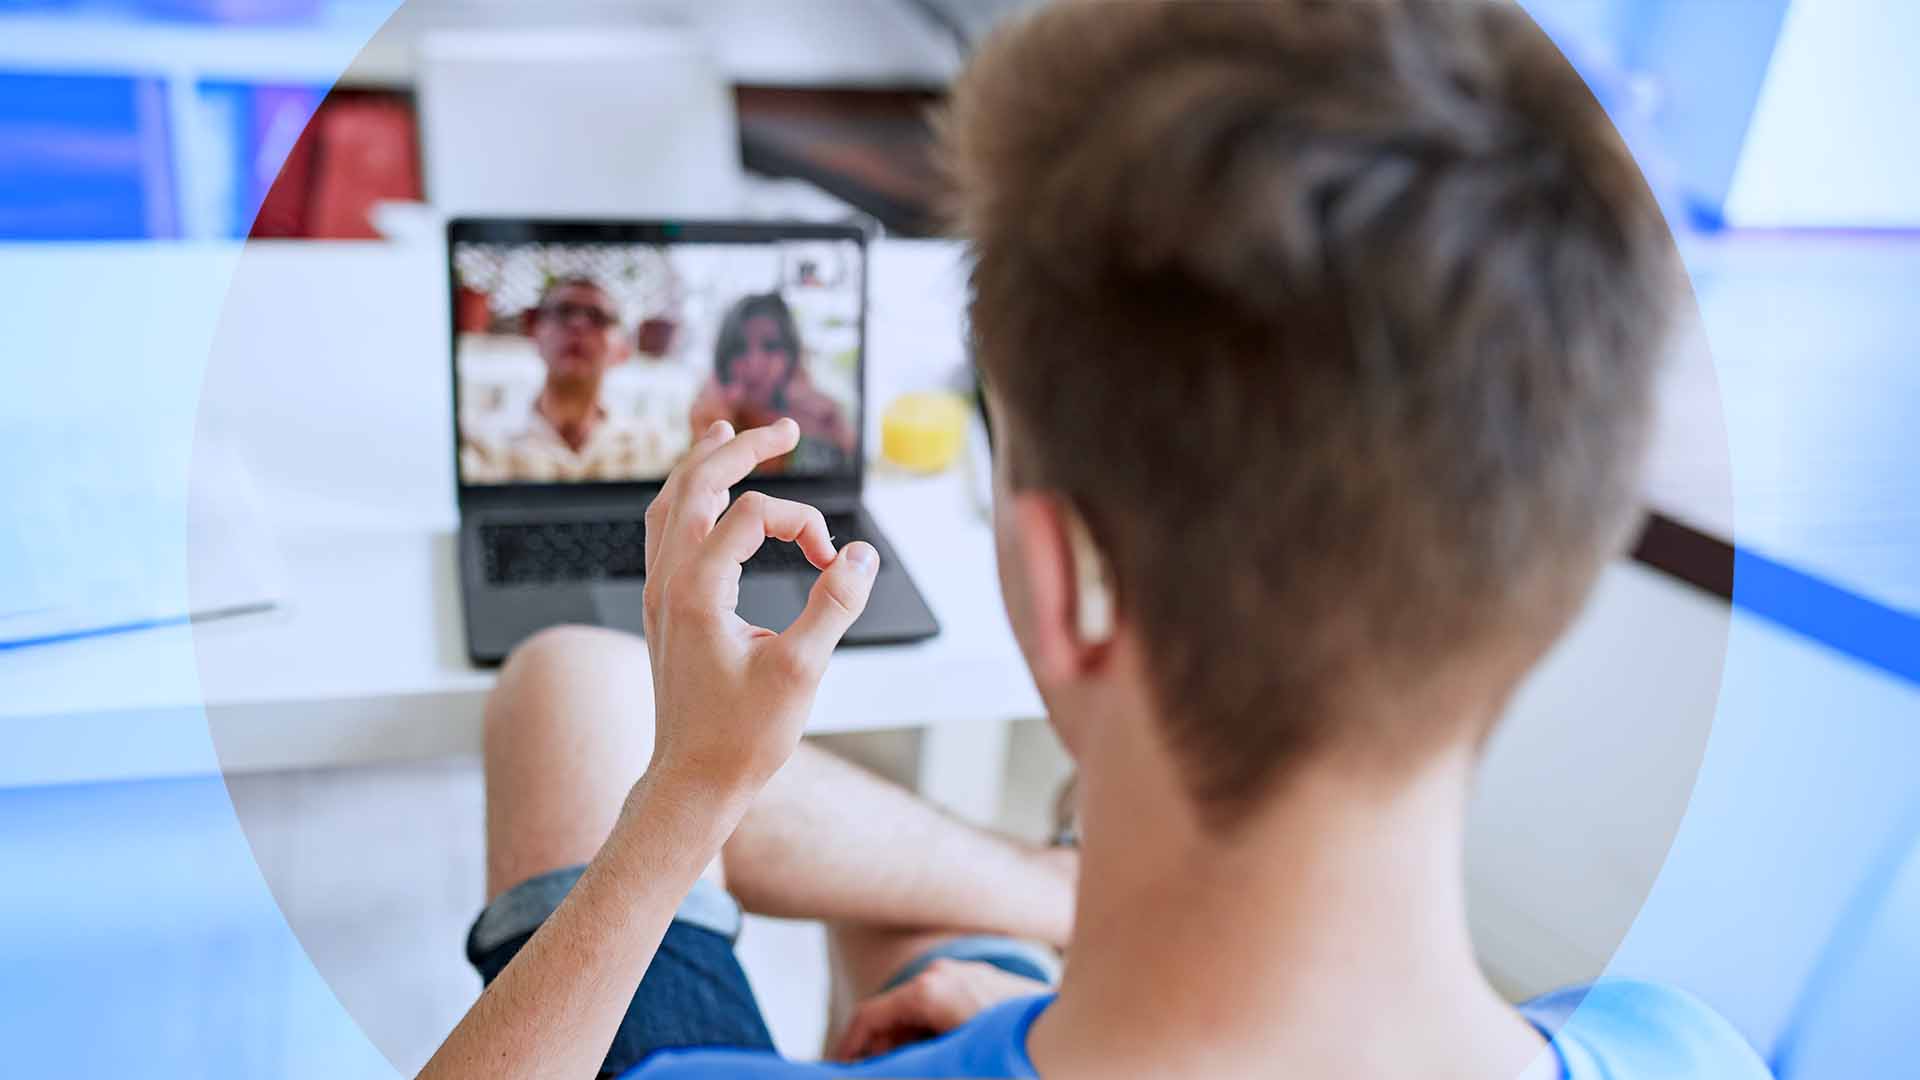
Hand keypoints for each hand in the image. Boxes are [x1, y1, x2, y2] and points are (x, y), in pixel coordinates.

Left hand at [640, 418, 879, 797]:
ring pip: (670, 502)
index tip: (833, 562)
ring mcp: (658, 593)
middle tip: (785, 428)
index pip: (751, 514)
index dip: (802, 523)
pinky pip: (663, 530)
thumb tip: (860, 553)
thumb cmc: (743, 736)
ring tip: (727, 434)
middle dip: (742, 449)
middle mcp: (668, 581)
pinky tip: (705, 496)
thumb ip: (834, 604)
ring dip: (703, 464)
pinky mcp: (661, 607)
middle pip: (697, 484)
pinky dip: (685, 498)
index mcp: (696, 590)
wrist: (692, 781)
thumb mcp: (801, 671)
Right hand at [832, 959, 1051, 1061]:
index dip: (848, 1047)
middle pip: (891, 1015)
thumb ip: (908, 1063)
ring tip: (917, 1066)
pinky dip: (930, 1033)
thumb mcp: (948, 1059)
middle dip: (880, 1050)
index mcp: (927, 991)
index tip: (839, 1072)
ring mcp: (961, 974)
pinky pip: (939, 1007)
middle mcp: (940, 974)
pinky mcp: (980, 981)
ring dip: (907, 1044)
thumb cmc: (1007, 1048)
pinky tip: (941, 1056)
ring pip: (915, 1012)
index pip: (868, 1016)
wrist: (1068, 1029)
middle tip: (879, 1076)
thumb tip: (882, 1069)